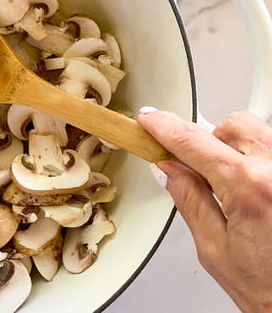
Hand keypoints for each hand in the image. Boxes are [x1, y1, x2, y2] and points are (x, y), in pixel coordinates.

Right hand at [138, 109, 271, 312]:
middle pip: (235, 126)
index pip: (195, 142)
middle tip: (203, 171)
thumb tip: (171, 170)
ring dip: (241, 153)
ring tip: (238, 191)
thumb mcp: (214, 249)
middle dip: (212, 142)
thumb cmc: (271, 290)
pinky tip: (258, 196)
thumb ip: (190, 200)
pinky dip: (261, 167)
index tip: (151, 120)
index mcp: (251, 188)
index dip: (166, 128)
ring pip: (261, 135)